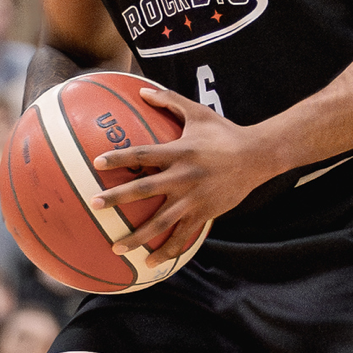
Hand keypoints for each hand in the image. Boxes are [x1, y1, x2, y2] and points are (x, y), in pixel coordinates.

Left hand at [91, 88, 268, 264]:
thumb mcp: (198, 112)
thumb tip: (142, 90)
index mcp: (179, 152)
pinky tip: (151, 263)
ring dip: (137, 236)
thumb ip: (169, 101)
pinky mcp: (204, 213)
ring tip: (116, 247)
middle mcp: (183, 176)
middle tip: (95, 204)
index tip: (97, 163)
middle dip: (118, 197)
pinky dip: (168, 250)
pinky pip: (183, 235)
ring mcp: (193, 198)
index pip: (143, 154)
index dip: (120, 158)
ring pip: (161, 221)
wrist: (257, 156)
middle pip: (144, 189)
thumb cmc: (225, 132)